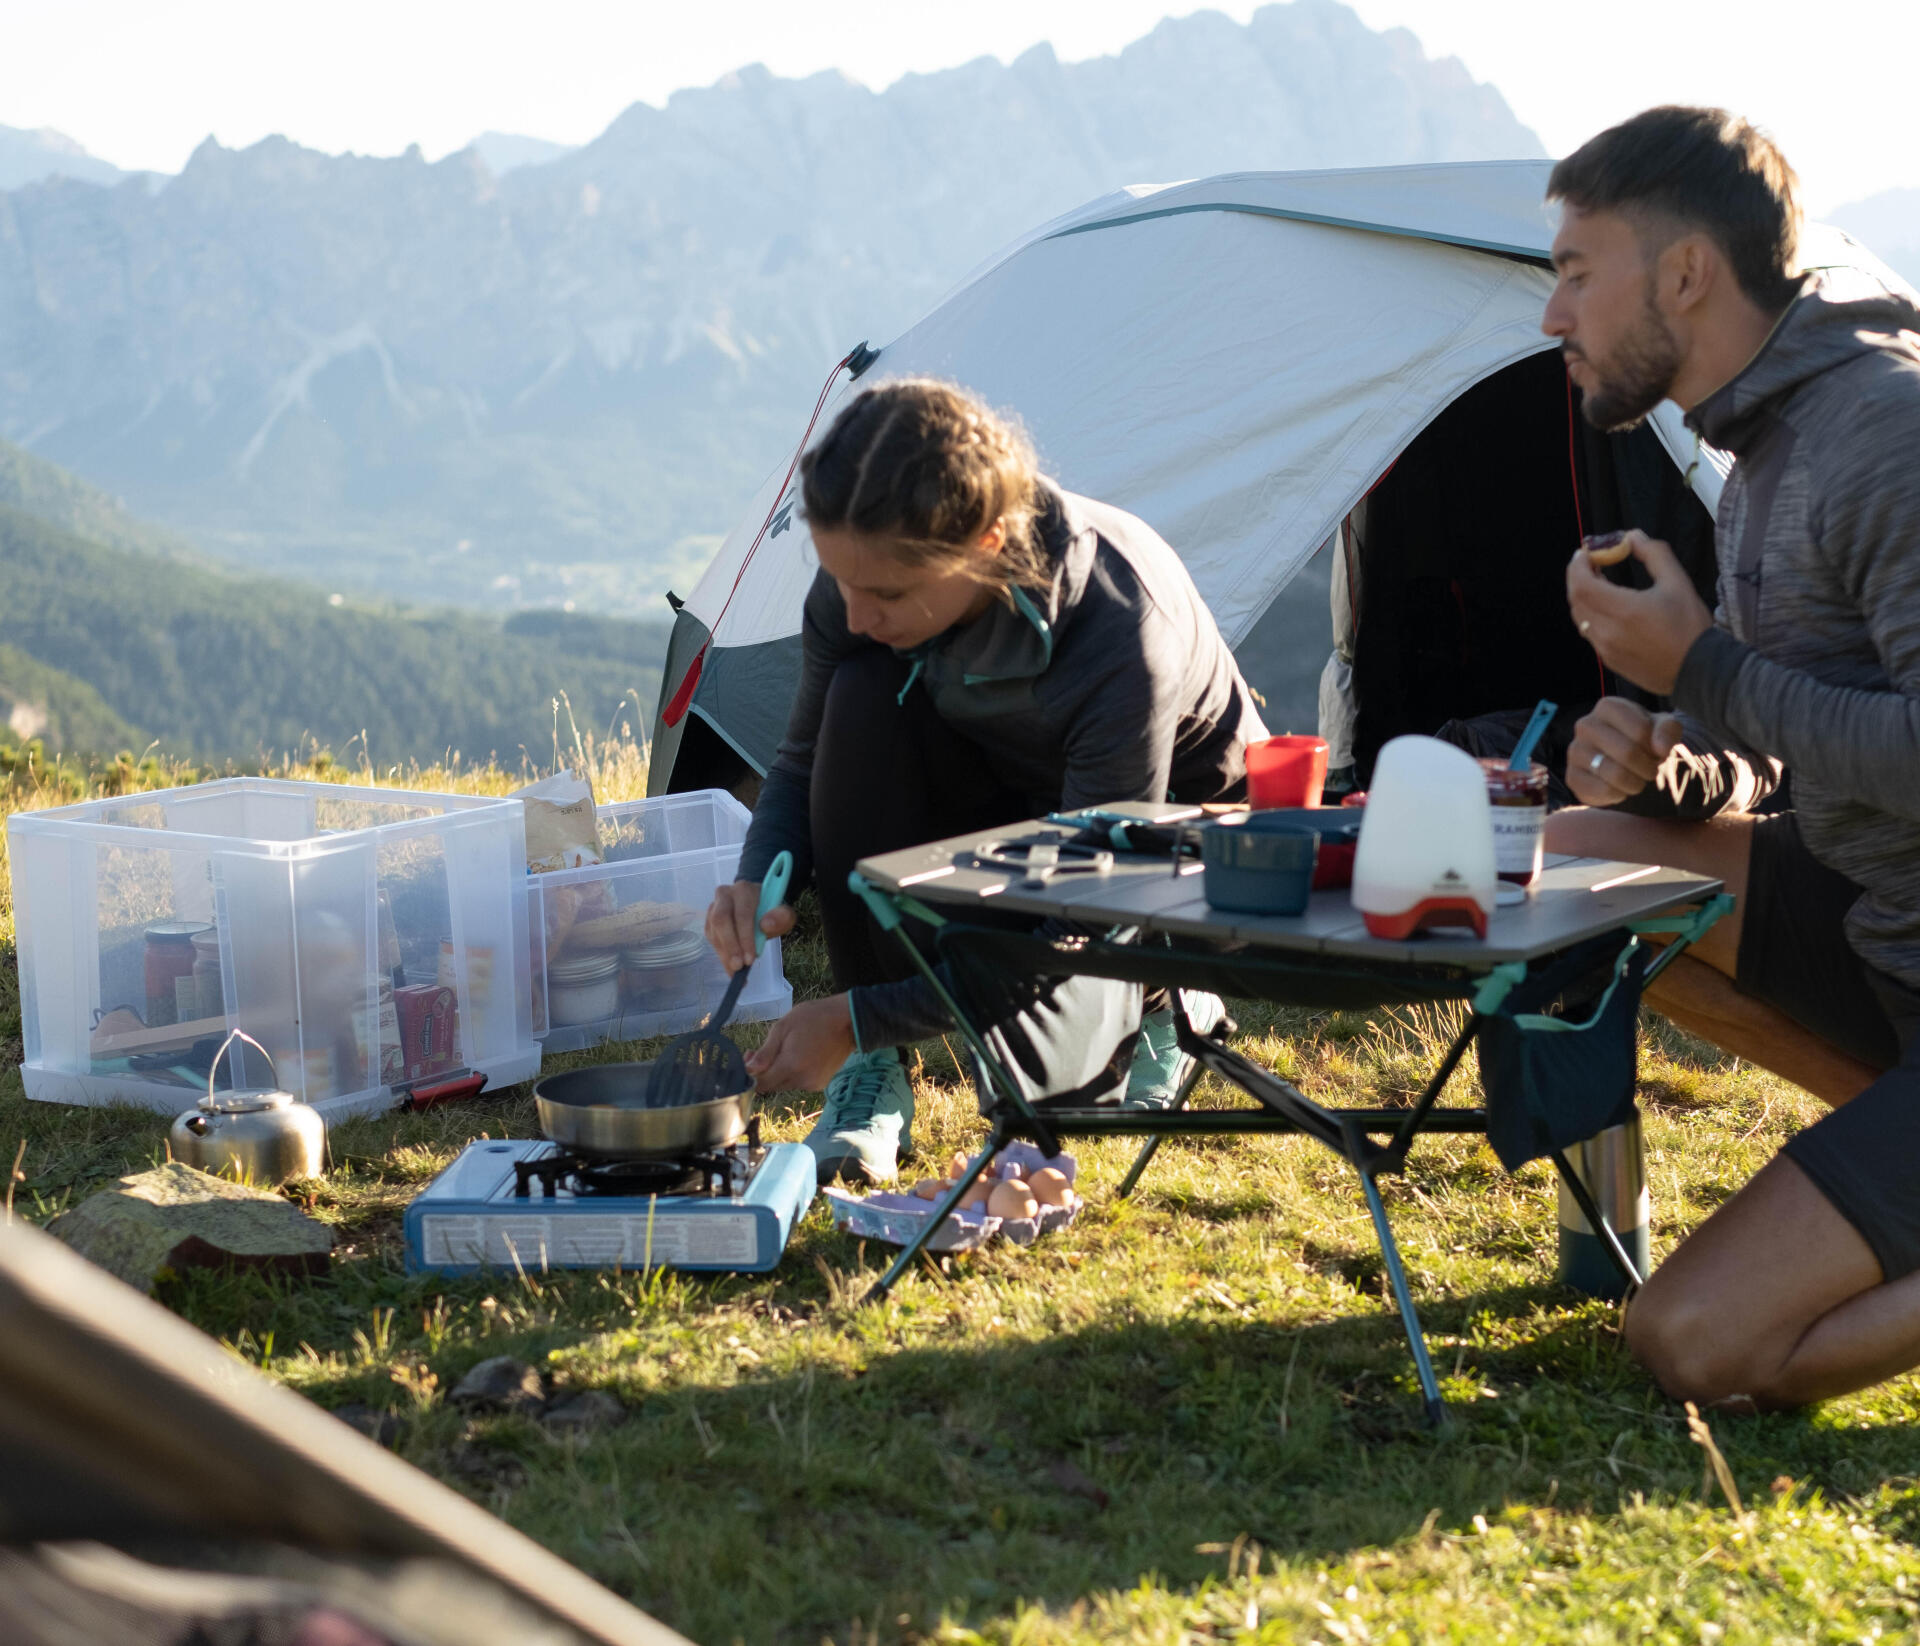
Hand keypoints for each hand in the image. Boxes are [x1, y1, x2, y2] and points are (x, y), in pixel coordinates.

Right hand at [705, 879, 795, 974]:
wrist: (759, 903)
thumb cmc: (771, 910)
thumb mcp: (784, 913)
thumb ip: (781, 917)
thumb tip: (766, 925)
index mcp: (744, 889)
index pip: (742, 914)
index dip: (745, 937)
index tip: (751, 959)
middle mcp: (725, 894)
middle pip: (720, 920)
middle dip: (730, 946)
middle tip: (738, 967)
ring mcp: (714, 906)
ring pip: (713, 931)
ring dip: (724, 954)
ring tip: (735, 971)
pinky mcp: (709, 919)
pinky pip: (711, 938)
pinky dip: (721, 955)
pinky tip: (730, 967)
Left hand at [746, 994, 854, 1091]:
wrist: (847, 1021)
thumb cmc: (813, 1018)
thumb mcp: (783, 1027)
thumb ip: (765, 1052)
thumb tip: (749, 1070)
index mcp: (790, 1066)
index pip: (761, 1084)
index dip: (751, 1074)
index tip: (750, 1057)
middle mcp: (801, 1080)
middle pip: (772, 1085)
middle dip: (765, 1071)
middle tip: (764, 1051)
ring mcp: (812, 1084)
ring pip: (785, 1084)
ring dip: (779, 1072)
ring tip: (784, 1051)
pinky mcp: (820, 1084)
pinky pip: (798, 1083)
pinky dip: (794, 1074)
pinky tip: (799, 1057)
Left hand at [1566, 530, 1712, 694]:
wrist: (1700, 670)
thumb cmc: (1690, 626)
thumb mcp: (1678, 582)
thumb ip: (1654, 554)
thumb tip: (1632, 536)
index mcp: (1622, 610)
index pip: (1581, 584)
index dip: (1578, 565)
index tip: (1586, 552)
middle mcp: (1607, 631)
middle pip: (1576, 600)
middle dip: (1578, 577)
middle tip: (1590, 563)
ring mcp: (1605, 649)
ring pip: (1580, 618)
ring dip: (1583, 597)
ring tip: (1597, 581)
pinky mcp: (1609, 661)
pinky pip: (1590, 634)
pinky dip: (1591, 615)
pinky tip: (1606, 607)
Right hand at [1566, 697, 1684, 805]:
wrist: (1624, 762)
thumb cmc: (1646, 739)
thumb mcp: (1664, 729)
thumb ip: (1668, 731)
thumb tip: (1660, 748)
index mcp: (1608, 707)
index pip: (1641, 730)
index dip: (1658, 747)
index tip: (1659, 752)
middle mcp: (1586, 725)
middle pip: (1628, 752)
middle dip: (1649, 768)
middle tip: (1652, 771)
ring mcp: (1575, 751)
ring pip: (1615, 774)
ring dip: (1636, 783)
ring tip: (1638, 780)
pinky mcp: (1571, 776)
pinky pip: (1603, 791)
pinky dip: (1619, 795)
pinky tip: (1620, 788)